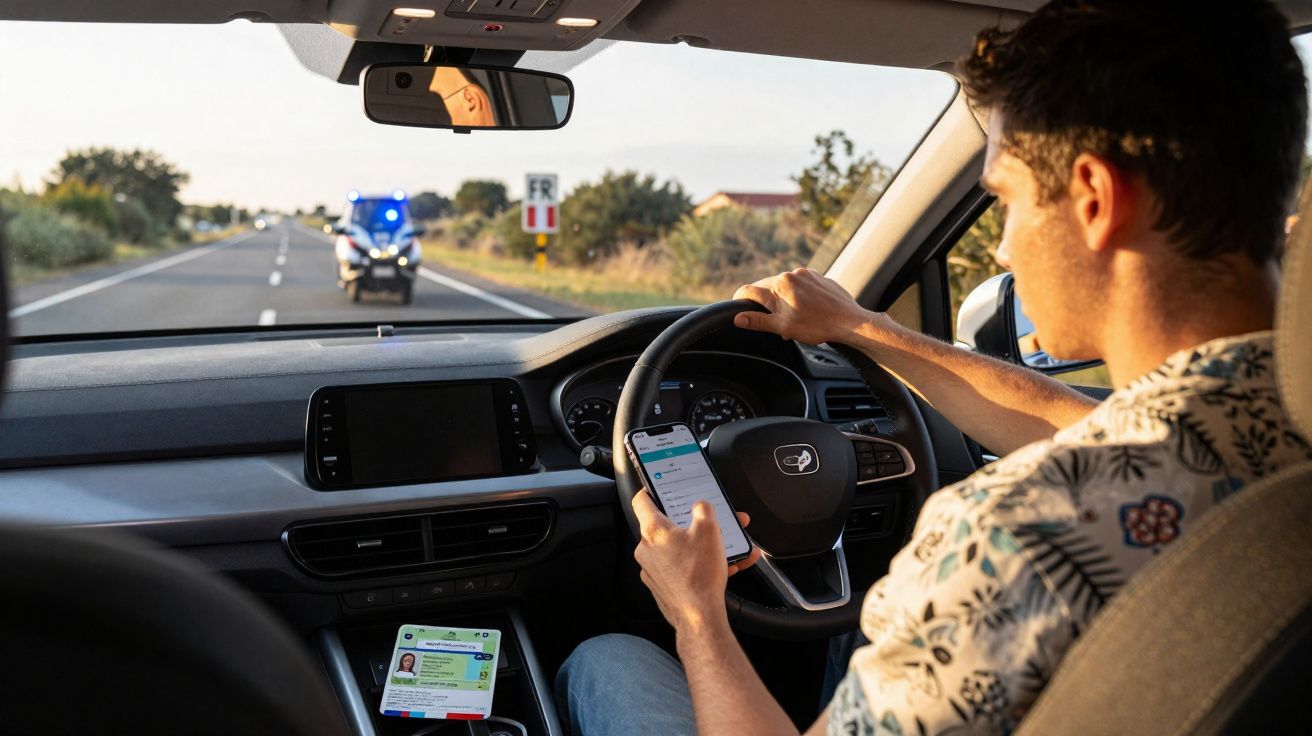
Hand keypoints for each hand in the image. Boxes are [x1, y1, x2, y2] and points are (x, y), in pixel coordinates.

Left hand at [632, 491, 761, 634]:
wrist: (699, 617)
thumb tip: (700, 506)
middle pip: (668, 527)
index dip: (650, 490)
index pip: (642, 501)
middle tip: (712, 522)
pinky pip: (683, 569)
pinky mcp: (663, 586)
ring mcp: (654, 570)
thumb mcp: (709, 530)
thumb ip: (704, 510)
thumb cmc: (699, 576)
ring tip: (729, 547)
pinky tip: (726, 566)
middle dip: (694, 524)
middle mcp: (648, 550)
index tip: (656, 487)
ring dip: (703, 546)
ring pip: (680, 550)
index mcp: (653, 531)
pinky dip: (701, 565)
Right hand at [732, 268, 878, 345]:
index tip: (738, 307)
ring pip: (785, 286)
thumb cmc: (818, 325)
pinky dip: (798, 296)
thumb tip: (738, 318)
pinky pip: (801, 285)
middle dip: (767, 303)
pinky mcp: (819, 277)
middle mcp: (791, 274)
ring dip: (783, 300)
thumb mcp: (783, 326)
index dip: (741, 300)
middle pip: (767, 287)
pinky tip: (807, 310)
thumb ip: (758, 321)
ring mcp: (807, 274)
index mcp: (780, 285)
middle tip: (774, 322)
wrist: (850, 321)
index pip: (750, 290)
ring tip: (794, 318)